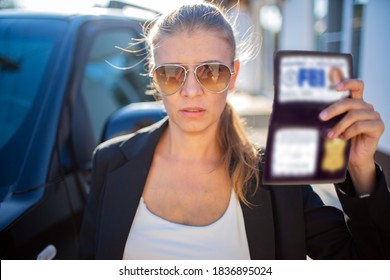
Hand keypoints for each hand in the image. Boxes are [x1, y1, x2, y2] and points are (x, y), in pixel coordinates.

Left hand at [319, 79, 383, 193]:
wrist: (354, 157)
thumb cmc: (343, 139)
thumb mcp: (334, 124)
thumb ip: (330, 115)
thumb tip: (317, 111)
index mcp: (357, 103)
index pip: (357, 86)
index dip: (348, 83)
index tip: (335, 87)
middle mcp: (366, 107)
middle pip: (350, 102)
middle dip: (333, 109)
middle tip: (321, 117)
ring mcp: (374, 116)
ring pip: (354, 115)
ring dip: (339, 126)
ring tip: (331, 135)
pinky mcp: (378, 126)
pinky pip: (361, 125)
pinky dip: (349, 132)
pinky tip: (343, 138)